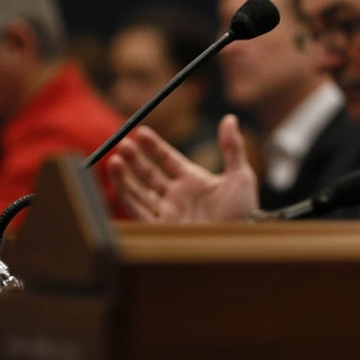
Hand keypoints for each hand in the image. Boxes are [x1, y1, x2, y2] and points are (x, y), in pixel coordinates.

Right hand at [108, 113, 259, 222]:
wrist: (241, 241)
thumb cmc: (245, 211)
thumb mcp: (240, 176)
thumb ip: (232, 147)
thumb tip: (229, 118)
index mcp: (193, 180)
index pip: (167, 159)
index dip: (154, 146)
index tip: (141, 132)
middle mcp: (177, 196)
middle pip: (148, 174)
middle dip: (135, 159)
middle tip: (123, 144)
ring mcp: (168, 212)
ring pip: (139, 191)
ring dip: (125, 177)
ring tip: (115, 159)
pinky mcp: (161, 228)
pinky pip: (137, 211)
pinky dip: (126, 196)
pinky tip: (119, 181)